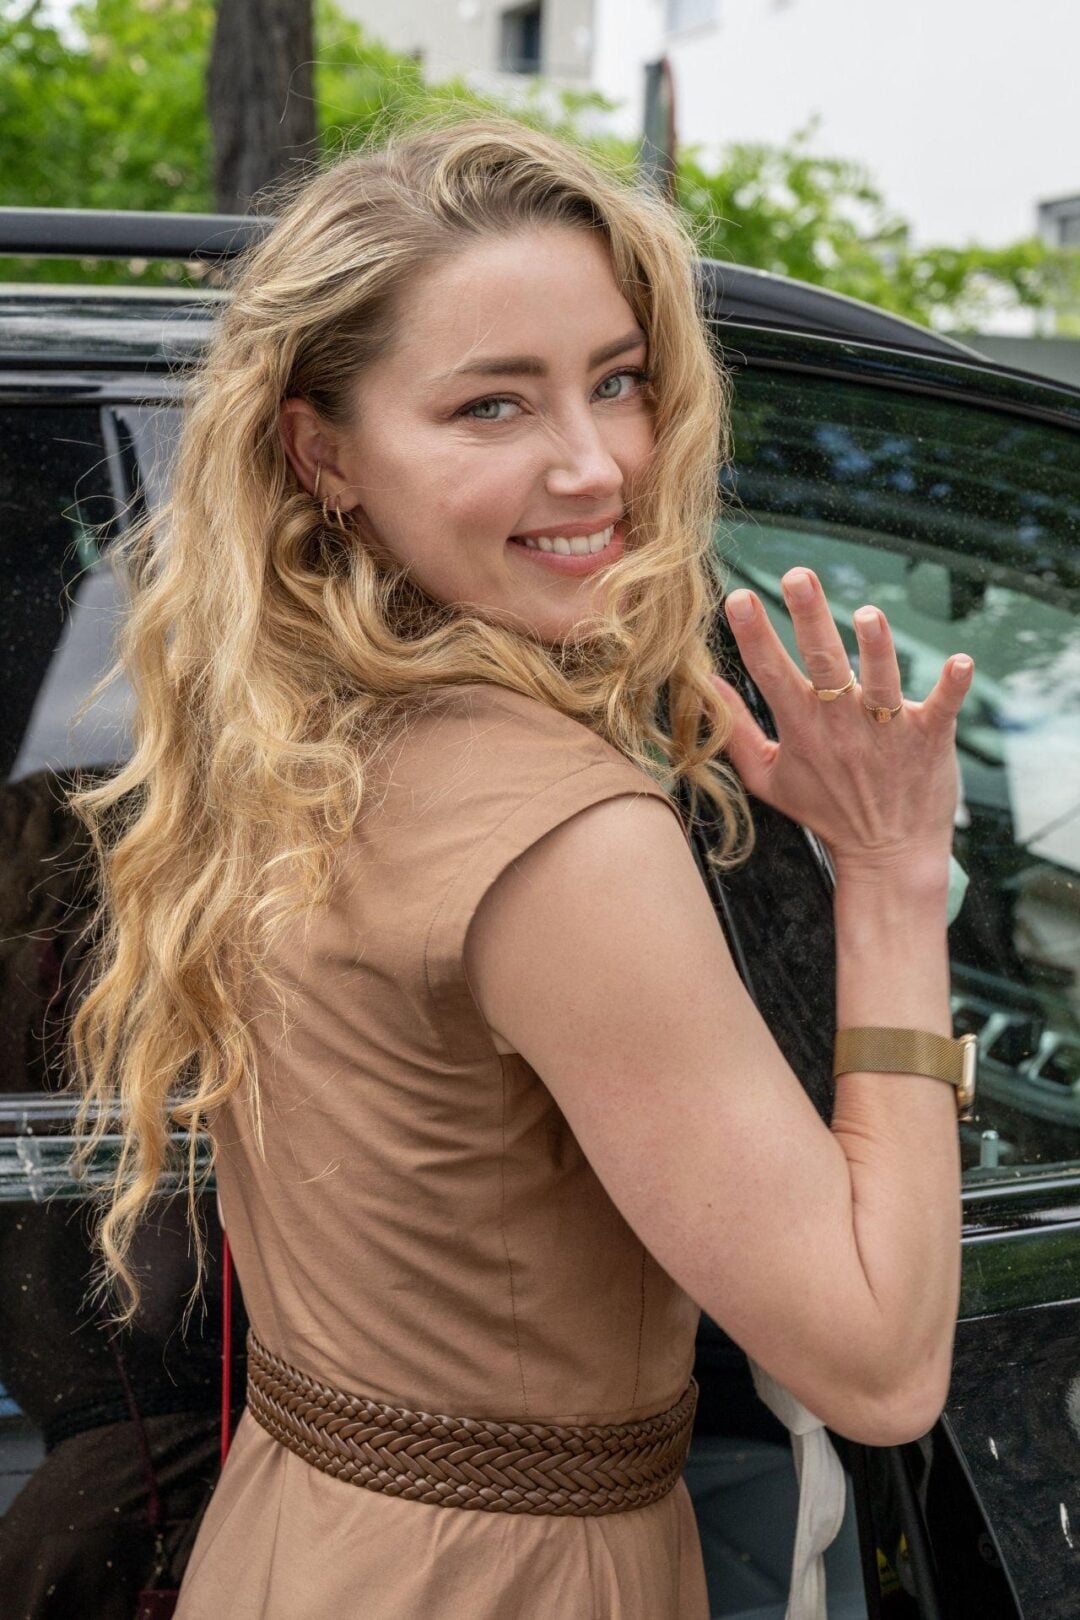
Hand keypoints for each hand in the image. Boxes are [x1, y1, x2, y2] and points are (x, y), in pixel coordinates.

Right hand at [712, 568, 973, 889]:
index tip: (738, 596)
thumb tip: (707, 681)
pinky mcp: (929, 738)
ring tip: (868, 616)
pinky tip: (961, 662)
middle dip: (810, 618)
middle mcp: (842, 726)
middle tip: (798, 575)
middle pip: (824, 664)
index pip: (771, 673)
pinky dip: (953, 686)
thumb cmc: (825, 811)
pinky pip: (944, 707)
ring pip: (881, 683)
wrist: (888, 855)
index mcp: (802, 728)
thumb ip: (736, 729)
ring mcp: (888, 732)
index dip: (754, 635)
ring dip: (876, 650)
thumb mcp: (767, 777)